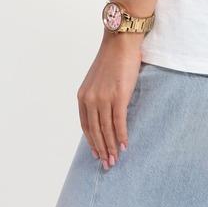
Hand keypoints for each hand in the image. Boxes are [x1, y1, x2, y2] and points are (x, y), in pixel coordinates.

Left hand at [77, 32, 142, 167]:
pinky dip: (121, 135)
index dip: (92, 142)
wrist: (120, 42)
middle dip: (102, 149)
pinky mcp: (118, 96)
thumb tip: (106, 114)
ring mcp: (103, 98)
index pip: (86, 126)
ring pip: (106, 130)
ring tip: (115, 160)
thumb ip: (99, 97)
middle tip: (107, 164)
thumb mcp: (99, 81)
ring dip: (111, 147)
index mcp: (83, 96)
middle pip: (95, 131)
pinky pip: (118, 122)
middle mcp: (90, 99)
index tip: (98, 154)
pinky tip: (124, 145)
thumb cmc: (113, 60)